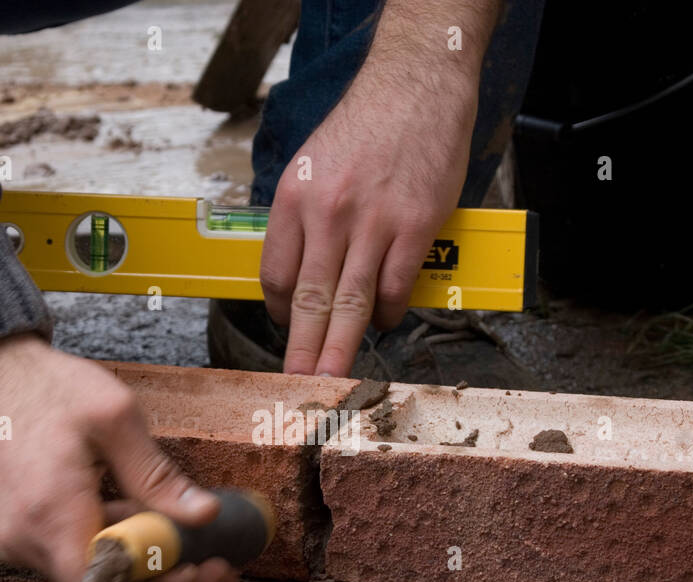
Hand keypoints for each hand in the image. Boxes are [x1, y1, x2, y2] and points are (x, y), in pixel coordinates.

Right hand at [0, 334, 239, 581]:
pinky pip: (76, 557)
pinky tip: (146, 523)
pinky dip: (117, 551)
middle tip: (218, 569)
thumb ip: (157, 475)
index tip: (205, 572)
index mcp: (52, 516)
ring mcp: (19, 542)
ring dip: (145, 569)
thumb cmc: (43, 386)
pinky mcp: (20, 533)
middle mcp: (27, 542)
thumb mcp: (113, 417)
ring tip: (196, 545)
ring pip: (93, 579)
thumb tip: (205, 515)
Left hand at [260, 57, 478, 375]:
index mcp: (294, 198)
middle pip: (309, 299)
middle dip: (301, 350)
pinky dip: (390, 311)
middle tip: (296, 385)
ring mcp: (373, 222)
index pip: (276, 274)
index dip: (280, 311)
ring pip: (350, 302)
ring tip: (332, 379)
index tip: (288, 327)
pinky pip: (396, 286)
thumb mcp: (314, 164)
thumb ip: (305, 217)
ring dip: (340, 347)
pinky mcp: (415, 225)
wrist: (416, 85)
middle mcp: (328, 212)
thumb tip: (302, 268)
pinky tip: (386, 319)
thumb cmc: (367, 126)